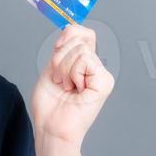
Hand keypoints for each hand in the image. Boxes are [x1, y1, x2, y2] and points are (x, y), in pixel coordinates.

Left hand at [30, 22, 114, 152]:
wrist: (51, 128)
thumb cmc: (50, 105)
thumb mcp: (52, 68)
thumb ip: (63, 49)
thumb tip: (70, 28)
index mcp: (84, 64)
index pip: (82, 33)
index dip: (67, 36)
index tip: (56, 50)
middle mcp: (96, 68)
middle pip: (79, 39)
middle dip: (60, 58)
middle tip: (60, 80)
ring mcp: (102, 75)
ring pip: (80, 50)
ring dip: (64, 69)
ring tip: (65, 87)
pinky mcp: (105, 82)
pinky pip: (85, 60)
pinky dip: (72, 74)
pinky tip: (74, 90)